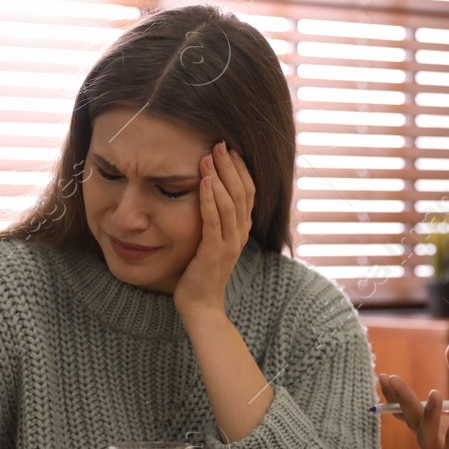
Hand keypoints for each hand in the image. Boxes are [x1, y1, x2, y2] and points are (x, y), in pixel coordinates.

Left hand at [173, 141, 254, 317]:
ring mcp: (230, 243)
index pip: (248, 192)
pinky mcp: (215, 252)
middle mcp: (240, 233)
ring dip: (219, 178)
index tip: (230, 149)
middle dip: (230, 166)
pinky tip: (203, 182)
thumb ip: (215, 219)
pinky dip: (209, 199)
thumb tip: (207, 193)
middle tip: (219, 144)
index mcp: (241, 229)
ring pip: (230, 203)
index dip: (240, 169)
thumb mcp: (211, 240)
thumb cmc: (201, 271)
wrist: (200, 304)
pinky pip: (214, 221)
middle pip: (242, 192)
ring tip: (208, 157)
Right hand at [378, 342, 448, 448]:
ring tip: (433, 394)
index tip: (385, 377)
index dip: (397, 396)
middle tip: (394, 380)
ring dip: (427, 418)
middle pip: (414, 423)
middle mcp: (438, 444)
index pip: (411, 411)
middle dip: (403, 402)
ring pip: (427, 441)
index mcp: (440, 425)